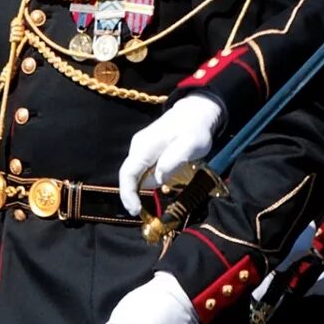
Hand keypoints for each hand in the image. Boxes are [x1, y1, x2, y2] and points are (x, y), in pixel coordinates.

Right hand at [117, 97, 222, 215]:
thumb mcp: (191, 145)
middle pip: (131, 177)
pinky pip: (145, 170)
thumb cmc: (194, 129)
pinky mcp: (146, 151)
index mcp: (144, 147)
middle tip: (167, 189)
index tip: (136, 211)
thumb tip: (158, 178)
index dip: (128, 194)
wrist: (195, 112)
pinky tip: (171, 170)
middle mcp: (137, 148)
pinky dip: (154, 176)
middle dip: (142, 190)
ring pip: (139, 175)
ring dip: (152, 182)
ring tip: (176, 172)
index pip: (127, 174)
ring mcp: (140, 149)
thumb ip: (174, 160)